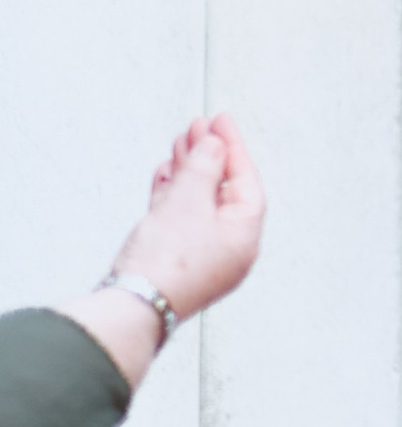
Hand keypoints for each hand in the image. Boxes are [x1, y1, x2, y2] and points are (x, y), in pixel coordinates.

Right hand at [63, 117, 267, 389]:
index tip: (219, 119)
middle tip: (196, 126)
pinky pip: (180, 220)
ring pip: (199, 203)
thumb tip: (215, 146)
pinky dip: (173, 195)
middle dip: (208, 155)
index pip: (245, 180)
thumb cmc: (166, 262)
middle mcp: (229, 248)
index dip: (232, 146)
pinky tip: (165, 176)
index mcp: (245, 236)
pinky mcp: (175, 261)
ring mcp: (202, 257)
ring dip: (189, 171)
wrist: (131, 307)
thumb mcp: (188, 201)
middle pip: (223, 190)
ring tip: (178, 144)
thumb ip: (204, 168)